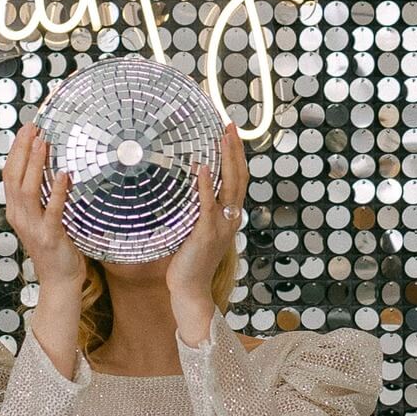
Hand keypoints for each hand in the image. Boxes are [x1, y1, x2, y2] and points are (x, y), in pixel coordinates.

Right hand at [3, 122, 87, 297]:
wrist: (59, 281)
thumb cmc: (55, 250)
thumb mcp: (44, 219)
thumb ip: (44, 198)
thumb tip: (55, 170)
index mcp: (16, 211)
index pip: (10, 175)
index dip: (16, 151)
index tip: (26, 130)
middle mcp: (20, 217)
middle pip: (14, 177)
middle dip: (22, 150)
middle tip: (32, 128)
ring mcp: (32, 227)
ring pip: (28, 190)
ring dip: (35, 164)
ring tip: (43, 143)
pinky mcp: (49, 236)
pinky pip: (52, 210)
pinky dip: (57, 191)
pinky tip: (62, 175)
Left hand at [165, 120, 247, 305]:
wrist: (190, 290)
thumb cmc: (188, 264)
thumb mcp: (192, 232)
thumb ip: (192, 212)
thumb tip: (177, 191)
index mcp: (228, 217)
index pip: (237, 181)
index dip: (236, 157)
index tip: (230, 134)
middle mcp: (230, 219)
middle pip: (239, 177)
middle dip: (236, 150)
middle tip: (230, 125)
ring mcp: (221, 227)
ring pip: (230, 187)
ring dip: (227, 160)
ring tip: (224, 137)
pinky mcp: (206, 234)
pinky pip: (209, 206)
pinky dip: (206, 186)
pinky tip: (203, 169)